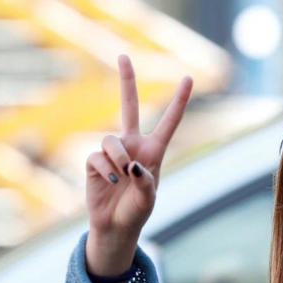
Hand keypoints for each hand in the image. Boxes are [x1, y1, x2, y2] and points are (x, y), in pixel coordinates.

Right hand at [85, 55, 192, 274]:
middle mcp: (133, 145)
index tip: (189, 78)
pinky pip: (96, 156)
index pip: (169, 122)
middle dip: (126, 81)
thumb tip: (130, 164)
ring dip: (117, 158)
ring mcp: (112, 152)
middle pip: (129, 106)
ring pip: (111, 140)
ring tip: (122, 176)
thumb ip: (145, 181)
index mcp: (154, 151)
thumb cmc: (137, 212)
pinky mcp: (94, 161)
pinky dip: (105, 169)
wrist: (115, 226)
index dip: (179, 101)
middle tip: (123, 55)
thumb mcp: (148, 199)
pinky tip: (109, 181)